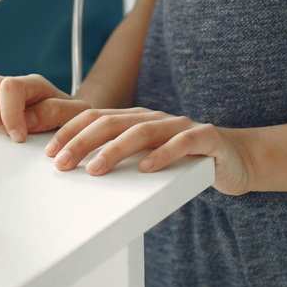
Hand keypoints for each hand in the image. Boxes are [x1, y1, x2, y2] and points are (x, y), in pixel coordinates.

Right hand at [0, 74, 90, 142]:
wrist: (66, 118)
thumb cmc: (69, 118)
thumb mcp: (74, 116)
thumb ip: (56, 113)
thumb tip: (26, 118)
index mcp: (32, 84)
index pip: (10, 87)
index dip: (10, 114)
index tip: (17, 137)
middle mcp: (8, 84)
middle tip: (2, 132)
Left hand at [43, 107, 252, 194]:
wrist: (236, 159)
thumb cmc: (186, 161)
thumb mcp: (148, 156)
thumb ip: (120, 156)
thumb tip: (77, 169)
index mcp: (137, 119)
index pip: (96, 118)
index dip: (71, 132)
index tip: (49, 152)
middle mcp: (155, 117)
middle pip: (111, 123)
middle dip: (81, 141)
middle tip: (60, 163)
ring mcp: (181, 125)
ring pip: (142, 131)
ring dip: (114, 150)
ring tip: (94, 169)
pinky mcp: (206, 138)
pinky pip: (183, 143)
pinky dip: (163, 154)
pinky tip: (147, 168)